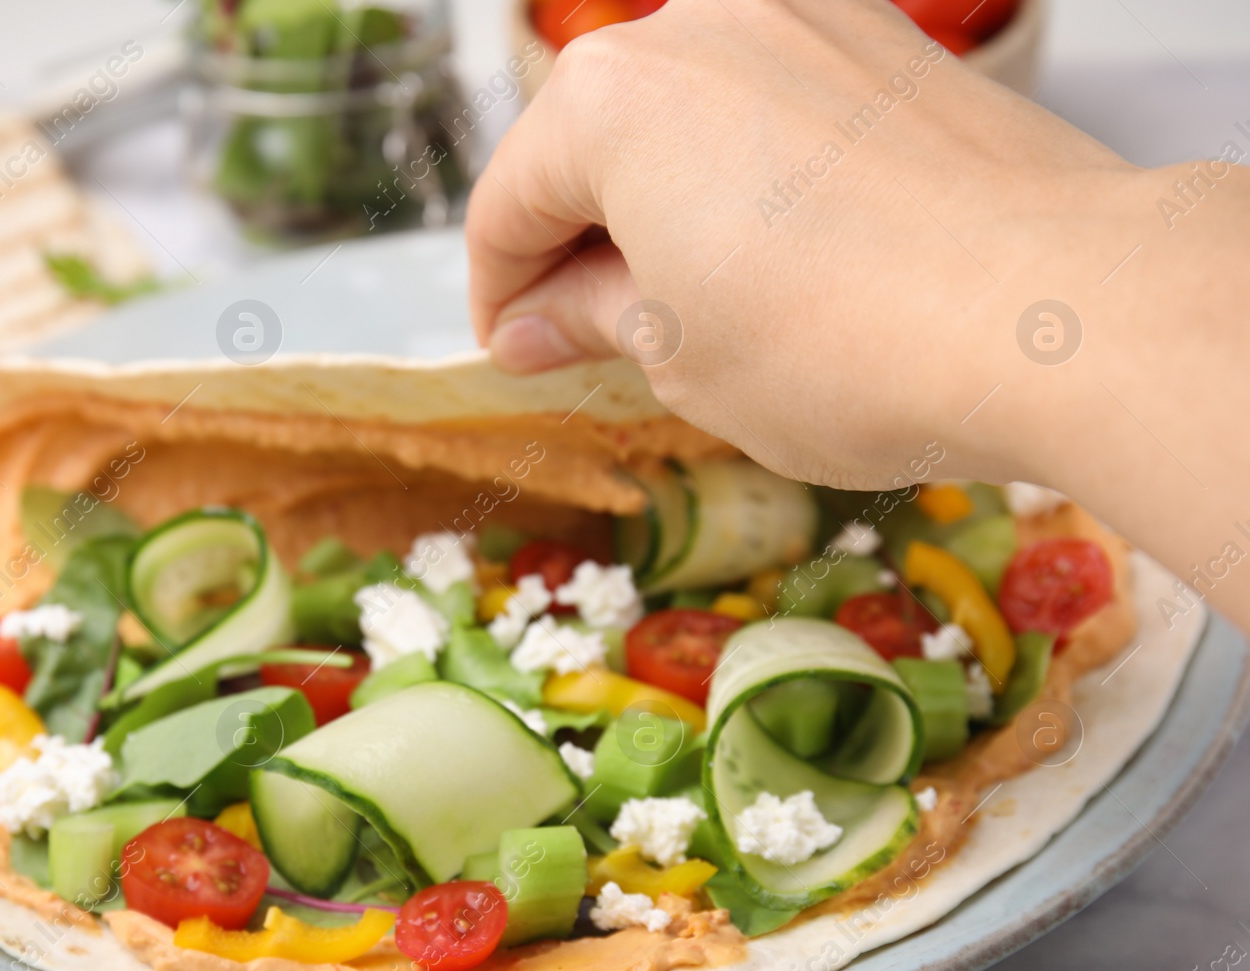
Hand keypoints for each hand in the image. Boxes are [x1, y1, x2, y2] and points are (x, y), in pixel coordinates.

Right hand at [466, 0, 1139, 490]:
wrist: (1055, 311)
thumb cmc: (845, 345)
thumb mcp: (677, 354)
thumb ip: (588, 319)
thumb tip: (535, 325)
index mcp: (611, 99)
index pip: (508, 204)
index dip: (499, 295)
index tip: (516, 352)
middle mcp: (698, 26)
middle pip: (590, 145)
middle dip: (577, 246)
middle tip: (588, 340)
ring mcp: (802, 19)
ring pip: (684, 119)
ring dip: (663, 207)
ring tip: (688, 308)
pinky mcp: (881, 41)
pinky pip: (769, 107)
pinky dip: (744, 177)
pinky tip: (770, 257)